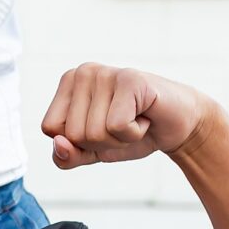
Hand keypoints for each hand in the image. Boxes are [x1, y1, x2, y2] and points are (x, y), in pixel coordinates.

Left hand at [42, 63, 212, 167]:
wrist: (178, 125)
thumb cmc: (131, 133)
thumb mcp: (91, 151)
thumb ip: (67, 156)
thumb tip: (59, 144)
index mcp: (67, 83)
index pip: (50, 129)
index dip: (78, 141)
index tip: (103, 127)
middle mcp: (83, 72)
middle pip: (72, 134)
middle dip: (102, 142)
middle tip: (124, 124)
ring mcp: (105, 72)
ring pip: (94, 133)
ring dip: (120, 138)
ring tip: (135, 119)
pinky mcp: (130, 79)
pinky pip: (116, 126)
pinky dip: (133, 133)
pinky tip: (145, 116)